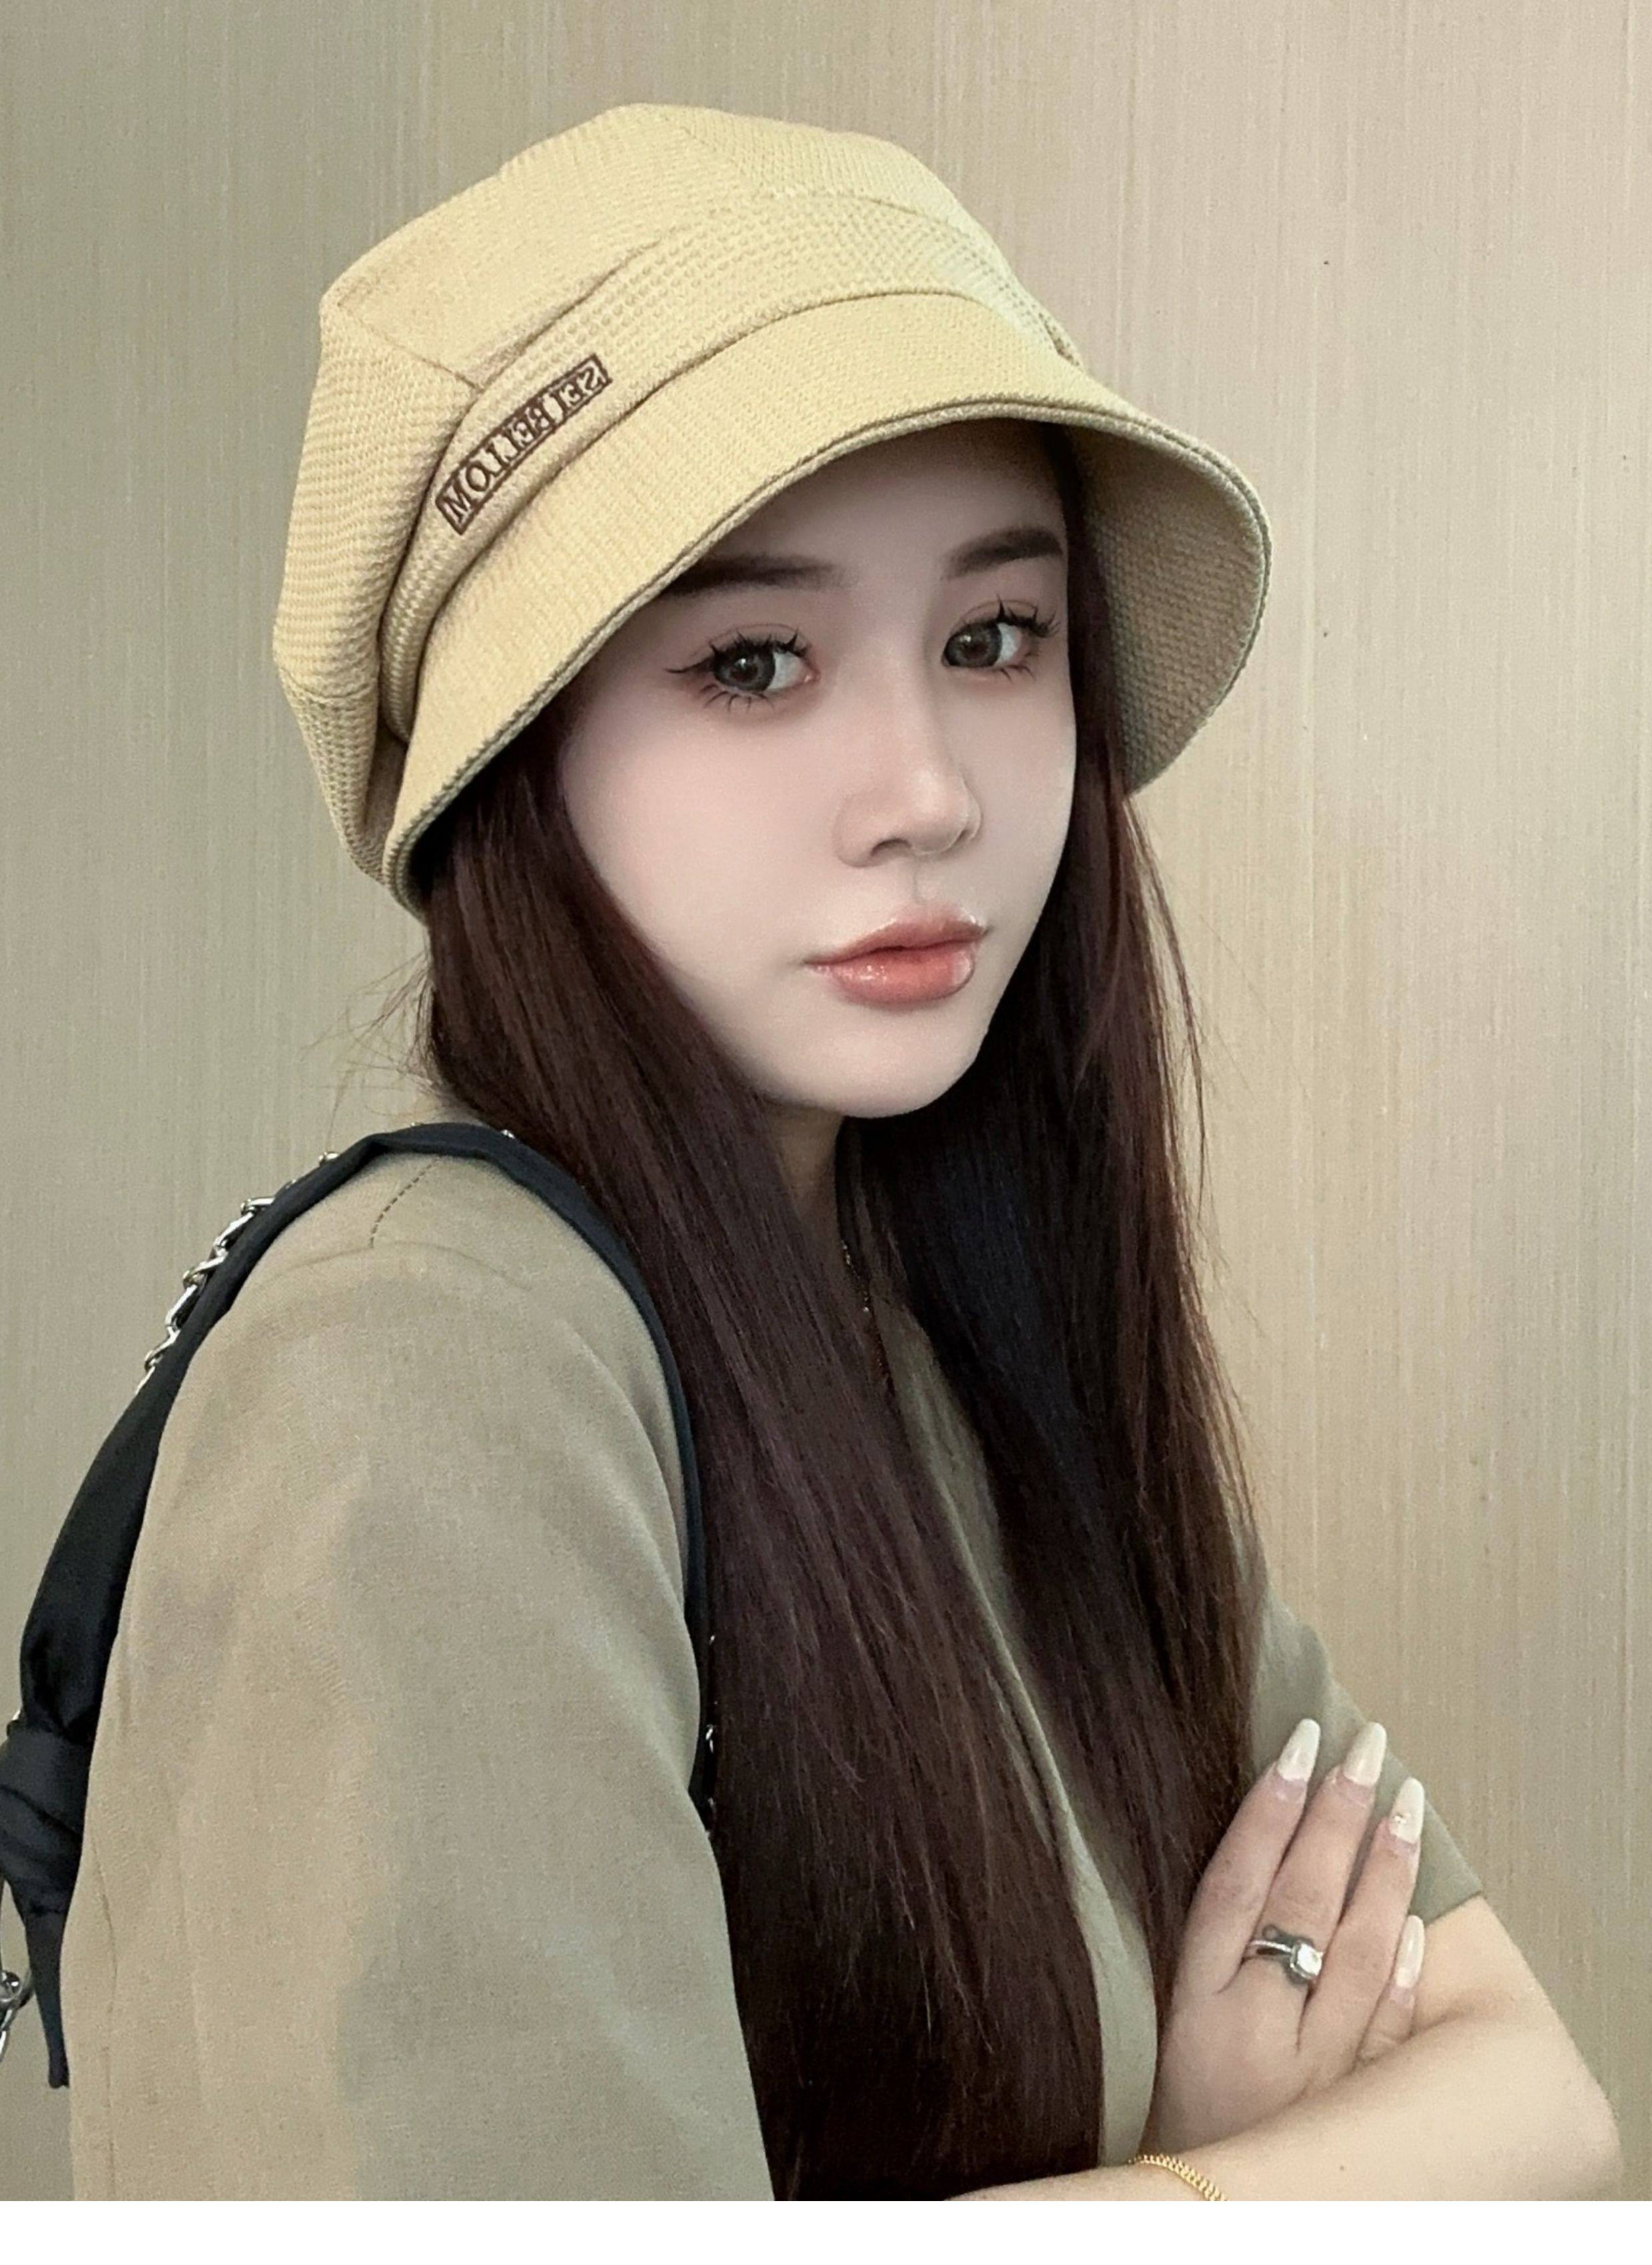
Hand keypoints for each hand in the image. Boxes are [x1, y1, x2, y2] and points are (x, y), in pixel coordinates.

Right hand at [1138, 1717, 1428, 2158]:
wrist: (1198, 2220)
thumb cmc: (1172, 2108)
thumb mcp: (1162, 2022)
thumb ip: (1205, 1946)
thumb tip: (1248, 1835)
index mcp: (1192, 2004)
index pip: (1235, 1884)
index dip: (1267, 1809)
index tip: (1299, 1741)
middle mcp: (1252, 2032)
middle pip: (1302, 1902)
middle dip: (1336, 1813)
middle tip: (1366, 1742)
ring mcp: (1311, 2072)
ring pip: (1357, 1954)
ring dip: (1385, 1871)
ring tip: (1405, 1800)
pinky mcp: (1353, 2110)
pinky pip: (1387, 2033)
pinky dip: (1403, 1973)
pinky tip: (1415, 1918)